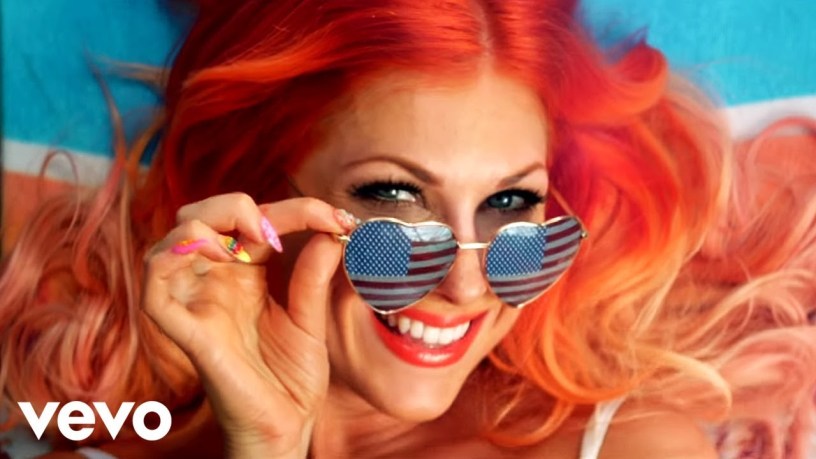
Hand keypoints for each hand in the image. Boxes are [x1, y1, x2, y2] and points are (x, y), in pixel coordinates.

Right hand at [141, 193, 350, 457]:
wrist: (287, 426)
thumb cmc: (293, 377)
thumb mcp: (310, 318)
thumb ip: (314, 275)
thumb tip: (332, 232)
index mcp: (246, 275)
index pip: (255, 221)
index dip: (295, 209)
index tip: (338, 219)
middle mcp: (216, 282)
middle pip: (199, 217)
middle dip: (235, 205)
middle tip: (278, 225)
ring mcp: (197, 304)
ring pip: (172, 241)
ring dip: (206, 225)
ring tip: (251, 239)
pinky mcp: (185, 331)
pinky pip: (155, 289)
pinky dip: (171, 259)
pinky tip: (215, 255)